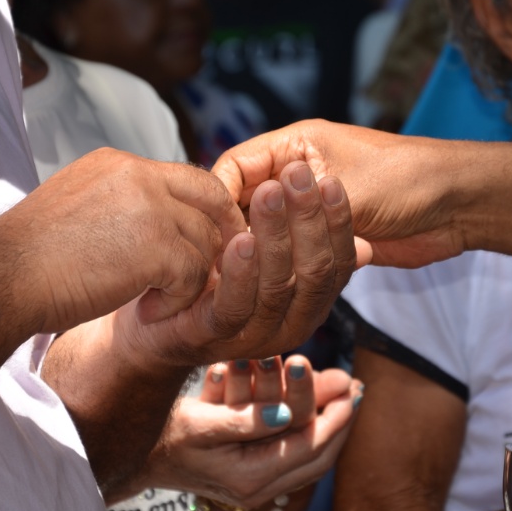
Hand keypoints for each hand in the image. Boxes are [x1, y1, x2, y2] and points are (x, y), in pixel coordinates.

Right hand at [0, 148, 244, 334]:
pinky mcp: (157, 247)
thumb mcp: (78, 207)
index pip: (188, 178)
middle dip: (219, 237)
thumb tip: (157, 217)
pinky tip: (148, 310)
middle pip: (210, 201)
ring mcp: (150, 209)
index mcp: (118, 164)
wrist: (1, 279)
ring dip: (191, 278)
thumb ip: (121, 203)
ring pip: (205, 242)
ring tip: (158, 299)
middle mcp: (138, 176)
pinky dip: (179, 300)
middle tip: (212, 271)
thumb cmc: (31, 257)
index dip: (207, 210)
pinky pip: (194, 275)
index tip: (208, 239)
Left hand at [119, 160, 357, 366]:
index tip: (330, 180)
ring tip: (270, 192)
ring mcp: (255, 336)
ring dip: (275, 234)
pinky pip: (234, 306)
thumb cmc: (217, 283)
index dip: (337, 223)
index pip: (338, 264)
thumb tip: (353, 228)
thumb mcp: (265, 259)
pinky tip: (240, 238)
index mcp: (310, 305)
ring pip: (277, 286)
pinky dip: (240, 272)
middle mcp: (292, 325)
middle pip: (314, 272)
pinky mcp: (214, 337)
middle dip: (308, 218)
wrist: (158, 325)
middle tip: (298, 173)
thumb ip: (302, 245)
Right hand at [141, 355, 361, 509]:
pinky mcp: (251, 475)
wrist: (137, 454)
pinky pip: (293, 455)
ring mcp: (256, 485)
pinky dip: (309, 431)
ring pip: (308, 457)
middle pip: (317, 456)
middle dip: (339, 419)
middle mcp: (258, 487)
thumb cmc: (166, 434)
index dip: (335, 417)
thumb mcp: (201, 422)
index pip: (310, 448)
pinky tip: (316, 409)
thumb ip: (245, 421)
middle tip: (355, 387)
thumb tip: (287, 414)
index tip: (351, 387)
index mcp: (250, 477)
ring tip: (343, 394)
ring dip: (327, 425)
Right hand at [213, 120, 467, 268]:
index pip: (233, 168)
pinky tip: (276, 284)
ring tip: (246, 280)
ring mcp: (311, 208)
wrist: (460, 206)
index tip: (211, 237)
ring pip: (267, 231)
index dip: (216, 201)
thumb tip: (244, 233)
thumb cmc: (409, 180)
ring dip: (261, 253)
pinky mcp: (325, 236)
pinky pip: (292, 251)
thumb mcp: (345, 189)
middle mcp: (297, 174)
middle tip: (224, 267)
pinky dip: (285, 266)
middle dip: (234, 232)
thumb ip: (294, 209)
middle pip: (244, 202)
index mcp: (294, 145)